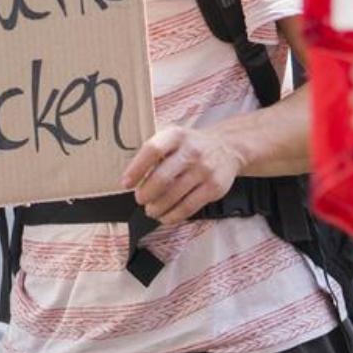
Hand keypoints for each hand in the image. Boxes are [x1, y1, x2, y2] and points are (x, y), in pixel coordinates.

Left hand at [122, 125, 240, 224]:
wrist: (226, 147)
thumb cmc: (191, 146)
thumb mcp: (173, 139)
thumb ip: (154, 155)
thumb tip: (132, 181)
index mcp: (176, 136)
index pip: (152, 150)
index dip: (136, 169)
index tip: (126, 183)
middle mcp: (192, 151)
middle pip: (162, 178)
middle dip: (146, 194)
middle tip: (141, 199)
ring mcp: (205, 170)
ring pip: (173, 196)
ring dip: (156, 208)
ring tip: (151, 210)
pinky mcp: (214, 187)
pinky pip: (188, 207)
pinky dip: (172, 216)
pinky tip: (166, 216)